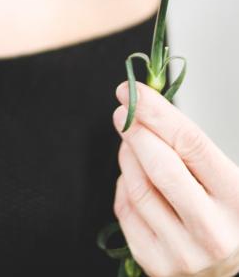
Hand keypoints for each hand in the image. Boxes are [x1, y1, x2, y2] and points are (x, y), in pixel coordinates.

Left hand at [112, 80, 238, 276]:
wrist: (230, 270)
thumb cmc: (225, 215)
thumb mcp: (226, 178)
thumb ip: (192, 148)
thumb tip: (148, 107)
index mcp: (237, 199)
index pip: (191, 143)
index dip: (158, 113)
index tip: (135, 93)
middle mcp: (212, 230)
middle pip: (161, 165)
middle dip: (136, 129)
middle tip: (123, 109)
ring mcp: (183, 252)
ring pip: (138, 187)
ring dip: (127, 153)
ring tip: (130, 140)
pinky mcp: (156, 264)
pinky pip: (127, 211)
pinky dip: (125, 185)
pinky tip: (134, 176)